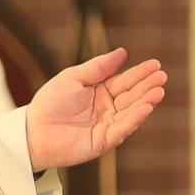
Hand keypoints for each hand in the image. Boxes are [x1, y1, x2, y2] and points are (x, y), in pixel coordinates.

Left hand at [25, 47, 165, 171]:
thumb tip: (122, 52)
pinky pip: (122, 128)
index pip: (124, 81)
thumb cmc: (50, 103)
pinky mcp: (103, 141)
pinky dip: (135, 118)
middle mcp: (107, 109)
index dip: (140, 73)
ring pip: (130, 112)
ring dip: (146, 101)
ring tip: (159, 90)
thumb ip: (98, 66)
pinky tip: (146, 107)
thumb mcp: (74, 77)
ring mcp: (107, 125)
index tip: (155, 64)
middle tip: (162, 76)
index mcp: (100, 93)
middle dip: (147, 86)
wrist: (33, 129)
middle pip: (131, 96)